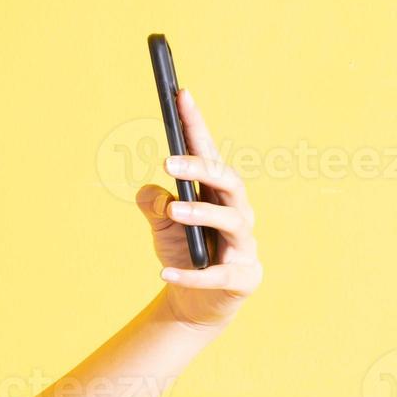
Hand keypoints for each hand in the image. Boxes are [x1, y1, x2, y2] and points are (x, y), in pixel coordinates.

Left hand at [134, 87, 263, 332]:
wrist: (194, 301)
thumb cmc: (182, 251)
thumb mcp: (160, 224)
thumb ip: (153, 203)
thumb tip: (154, 190)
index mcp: (217, 192)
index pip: (208, 152)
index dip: (195, 124)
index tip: (180, 95)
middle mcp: (237, 212)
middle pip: (227, 181)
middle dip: (201, 168)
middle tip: (168, 163)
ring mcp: (243, 245)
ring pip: (230, 221)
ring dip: (201, 214)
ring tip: (174, 212)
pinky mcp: (241, 277)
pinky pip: (217, 275)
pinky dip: (191, 274)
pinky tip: (164, 273)